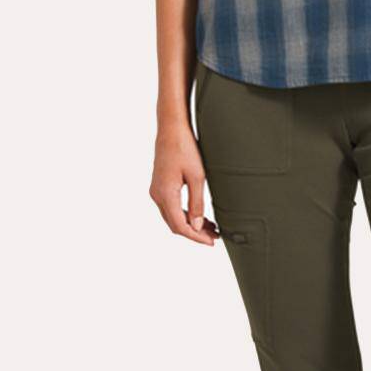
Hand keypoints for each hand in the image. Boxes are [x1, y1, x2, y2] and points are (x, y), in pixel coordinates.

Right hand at [149, 121, 218, 244]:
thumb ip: (196, 204)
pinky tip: (200, 216)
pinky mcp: (160, 186)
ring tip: (211, 228)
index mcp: (165, 194)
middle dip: (195, 233)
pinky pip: (171, 207)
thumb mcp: (197, 177)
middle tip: (215, 237)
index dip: (196, 237)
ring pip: (173, 217)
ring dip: (191, 225)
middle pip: (175, 224)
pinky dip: (185, 215)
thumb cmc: (185, 148)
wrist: (172, 127)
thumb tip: (196, 227)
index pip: (180, 226)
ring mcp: (156, 191)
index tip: (212, 242)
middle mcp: (157, 195)